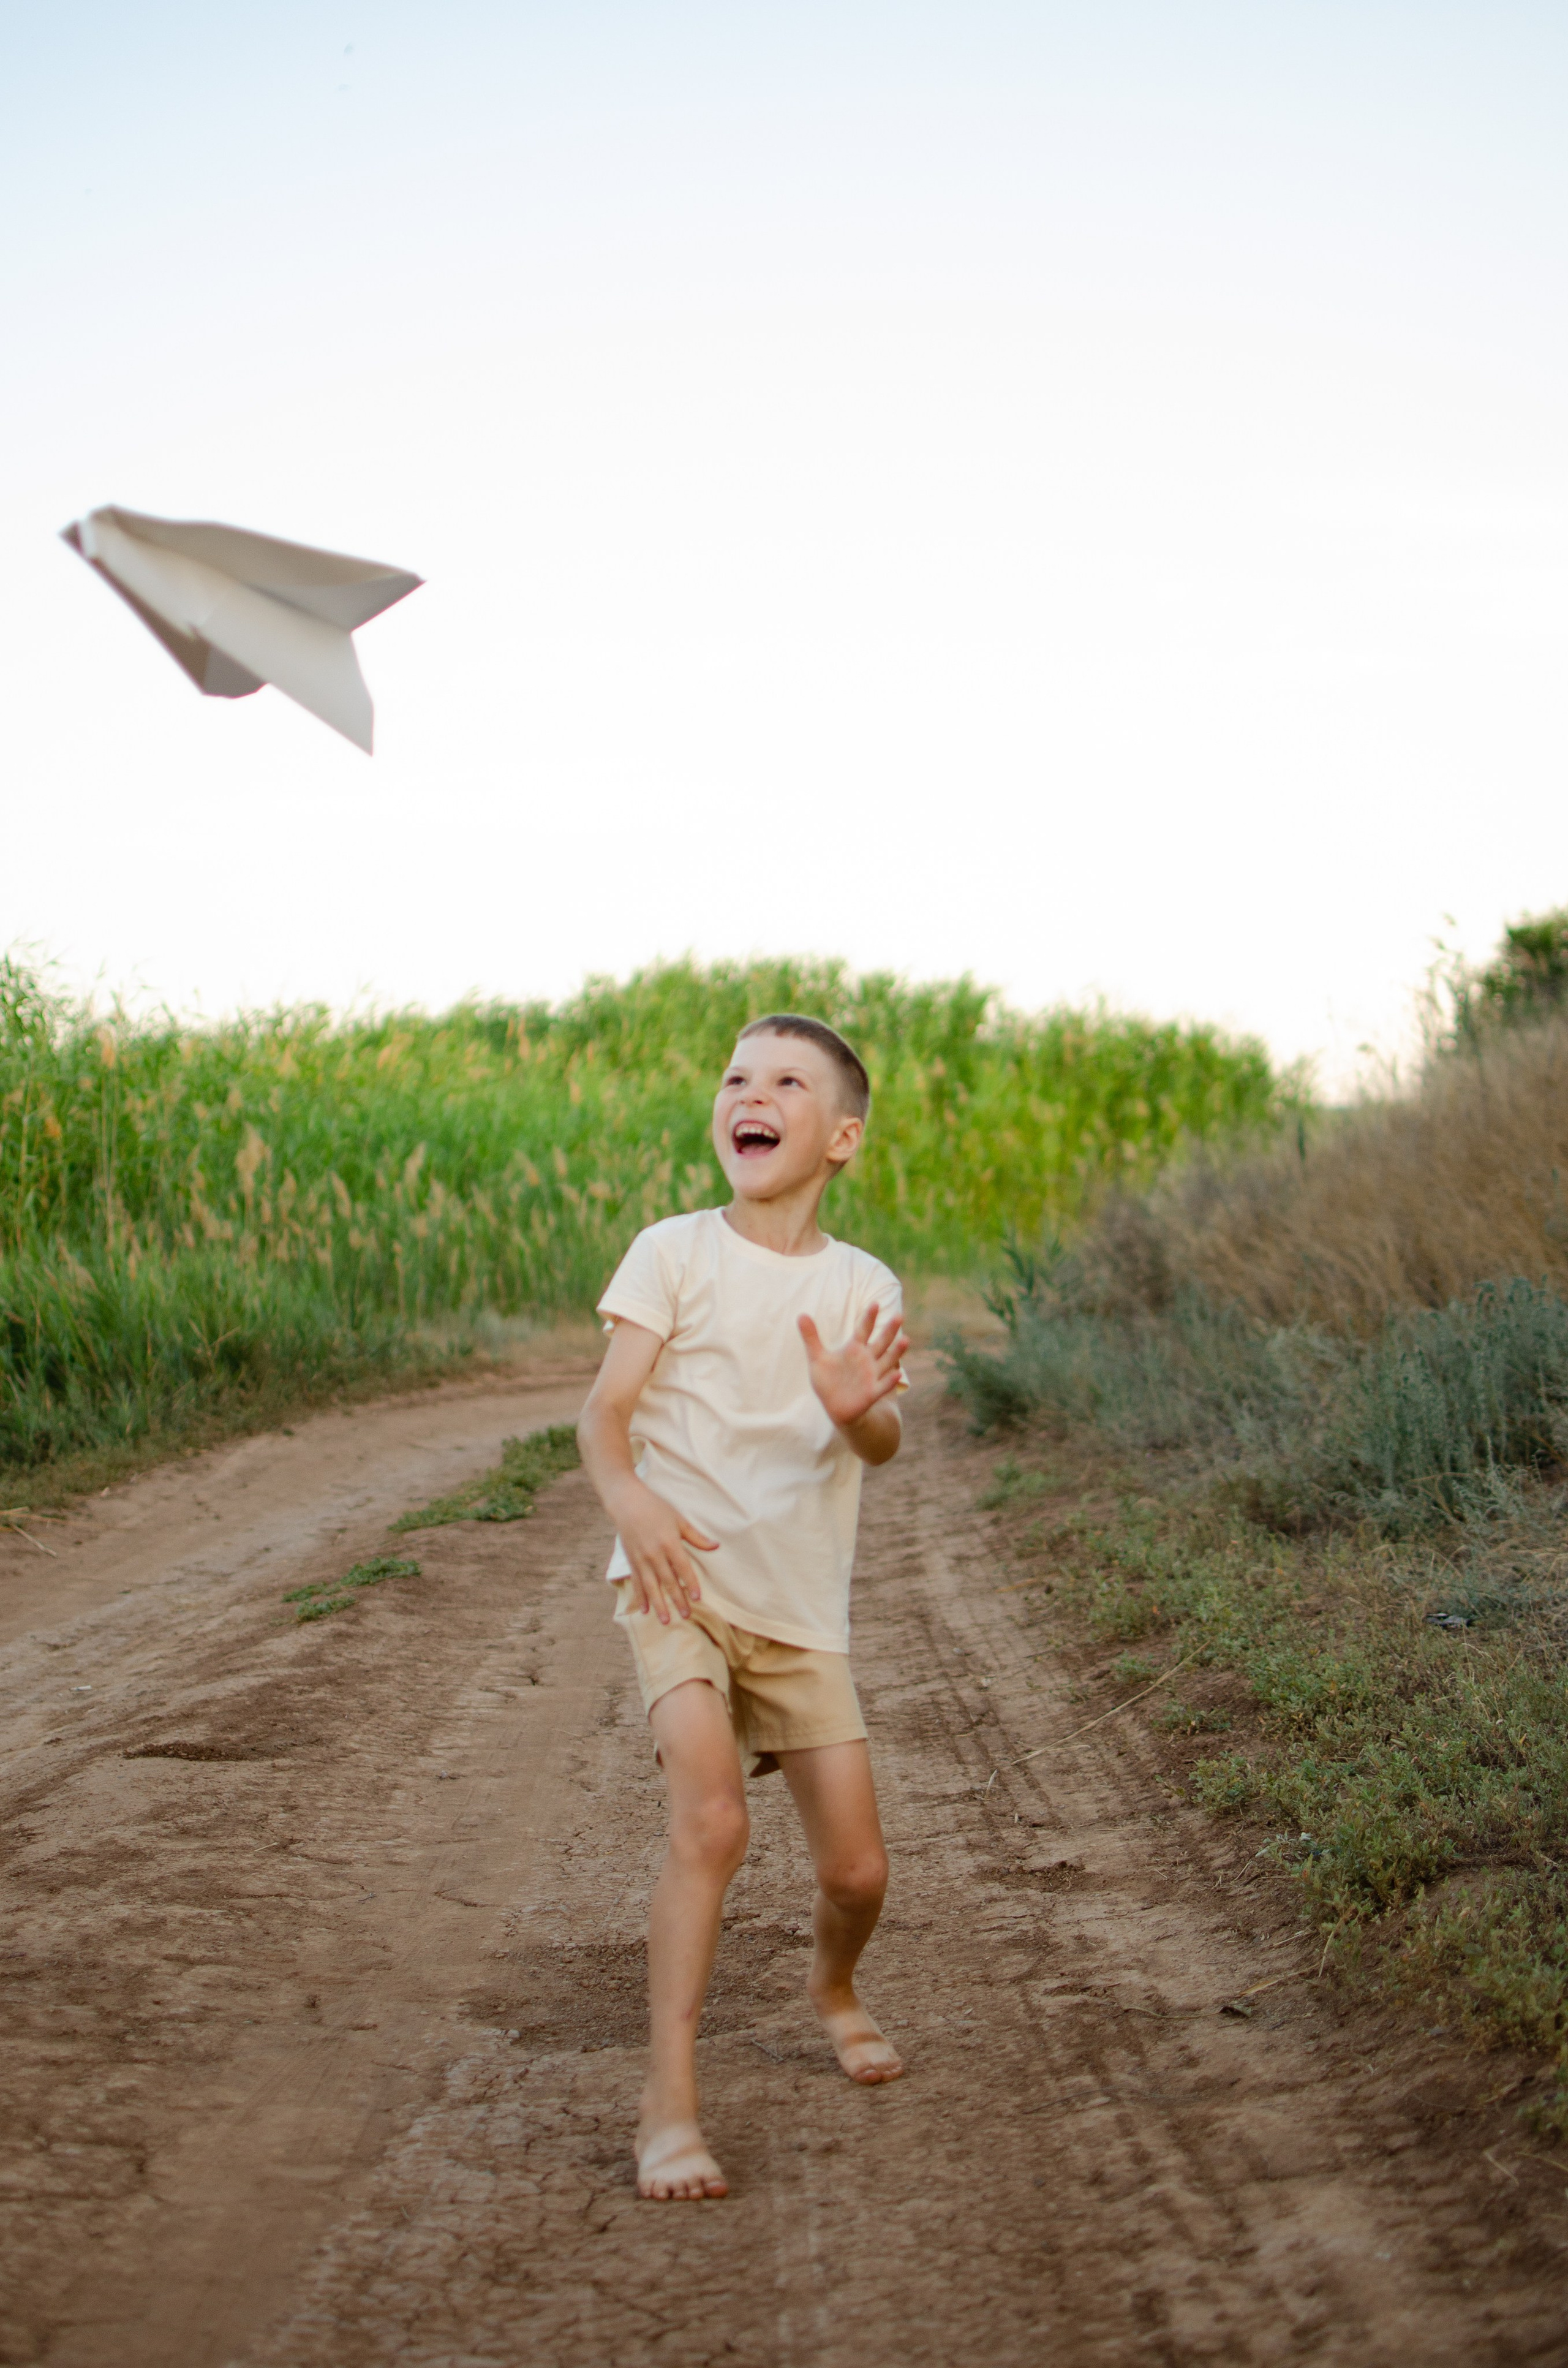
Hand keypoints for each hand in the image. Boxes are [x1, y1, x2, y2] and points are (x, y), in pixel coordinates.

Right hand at [612, 1479, 717, 1624]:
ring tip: (665, 1620)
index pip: (683, 1568)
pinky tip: (644, 1610)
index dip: (691, 1583)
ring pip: (651, 1587)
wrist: (626, 1502)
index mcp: (669, 1543)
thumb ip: (696, 1536)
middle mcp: (654, 1554)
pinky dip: (640, 1597)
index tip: (698, 1598)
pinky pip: (636, 1582)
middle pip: (668, 1581)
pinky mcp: (631, 1561)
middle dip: (677, 1600)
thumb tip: (715, 1546)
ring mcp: (641, 1559)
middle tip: (686, 1616)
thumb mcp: (678, 1519)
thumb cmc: (655, 1508)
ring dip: (659, 1604)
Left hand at [798, 1305, 909, 1431]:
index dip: (868, 1318)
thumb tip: (800, 1315)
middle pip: (881, 1342)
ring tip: (906, 1340)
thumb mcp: (817, 1358)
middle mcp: (867, 1360)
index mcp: (854, 1349)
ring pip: (887, 1361)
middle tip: (899, 1315)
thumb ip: (811, 1337)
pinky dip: (890, 1381)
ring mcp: (872, 1375)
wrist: (835, 1407)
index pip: (863, 1329)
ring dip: (896, 1352)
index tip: (875, 1303)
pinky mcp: (872, 1393)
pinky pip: (883, 1386)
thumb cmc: (828, 1380)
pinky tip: (897, 1375)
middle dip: (889, 1330)